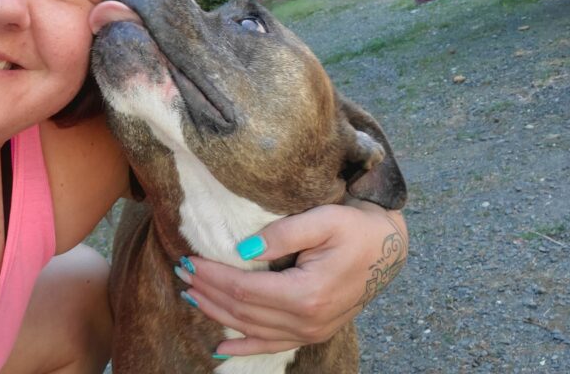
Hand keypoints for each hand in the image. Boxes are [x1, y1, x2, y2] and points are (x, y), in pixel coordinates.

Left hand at [176, 199, 406, 356]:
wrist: (388, 249)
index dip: (213, 276)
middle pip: (242, 311)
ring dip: (217, 314)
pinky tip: (220, 349)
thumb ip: (284, 233)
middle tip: (181, 272)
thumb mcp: (323, 219)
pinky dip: (244, 348)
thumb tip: (244, 248)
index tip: (189, 260)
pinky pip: (272, 345)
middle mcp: (308, 320)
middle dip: (208, 291)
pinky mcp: (313, 332)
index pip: (244, 289)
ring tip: (190, 295)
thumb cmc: (355, 228)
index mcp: (307, 293)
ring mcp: (311, 331)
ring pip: (251, 330)